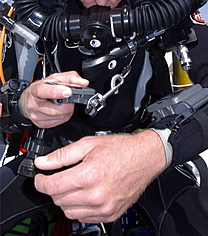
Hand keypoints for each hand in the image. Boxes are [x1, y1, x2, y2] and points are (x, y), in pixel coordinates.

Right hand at [19, 71, 88, 127]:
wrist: (27, 101)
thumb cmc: (42, 88)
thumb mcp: (55, 78)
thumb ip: (70, 78)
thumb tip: (83, 83)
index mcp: (36, 89)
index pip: (44, 91)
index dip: (57, 92)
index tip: (68, 92)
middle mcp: (34, 104)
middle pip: (55, 109)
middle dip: (68, 104)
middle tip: (69, 98)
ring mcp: (36, 116)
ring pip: (59, 116)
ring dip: (67, 110)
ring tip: (64, 104)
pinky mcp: (41, 124)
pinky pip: (58, 122)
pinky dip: (64, 116)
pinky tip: (60, 110)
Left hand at [34, 130, 165, 222]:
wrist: (145, 158)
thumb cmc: (121, 149)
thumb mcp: (88, 144)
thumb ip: (62, 155)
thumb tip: (43, 162)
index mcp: (89, 175)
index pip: (53, 186)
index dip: (41, 181)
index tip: (40, 177)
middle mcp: (96, 195)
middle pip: (59, 200)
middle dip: (53, 188)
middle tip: (58, 177)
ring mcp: (104, 207)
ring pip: (69, 212)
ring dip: (64, 200)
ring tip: (72, 186)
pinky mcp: (110, 214)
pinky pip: (84, 219)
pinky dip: (78, 209)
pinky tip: (83, 195)